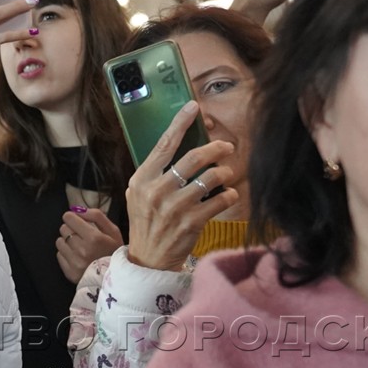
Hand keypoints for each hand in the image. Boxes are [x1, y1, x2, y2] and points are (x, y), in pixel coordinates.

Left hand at [55, 207, 123, 283]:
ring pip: (59, 241)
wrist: (115, 277)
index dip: (73, 218)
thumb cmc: (114, 252)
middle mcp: (82, 249)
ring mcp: (74, 262)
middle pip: (63, 229)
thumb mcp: (113, 231)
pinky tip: (76, 256)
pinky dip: (66, 253)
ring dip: (67, 241)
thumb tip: (77, 209)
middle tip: (80, 235)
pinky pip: (59, 255)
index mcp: (94, 237)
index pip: (69, 218)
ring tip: (78, 246)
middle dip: (71, 229)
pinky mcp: (69, 272)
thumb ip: (97, 216)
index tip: (77, 222)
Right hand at [122, 101, 239, 270]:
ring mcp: (174, 207)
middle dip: (216, 148)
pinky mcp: (191, 223)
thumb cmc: (146, 222)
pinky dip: (229, 195)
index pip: (164, 145)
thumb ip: (154, 173)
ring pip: (210, 177)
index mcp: (142, 179)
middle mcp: (156, 190)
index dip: (180, 123)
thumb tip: (176, 146)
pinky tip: (229, 195)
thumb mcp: (138, 195)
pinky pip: (219, 200)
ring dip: (224, 172)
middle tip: (226, 147)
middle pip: (193, 157)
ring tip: (226, 173)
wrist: (148, 259)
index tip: (193, 107)